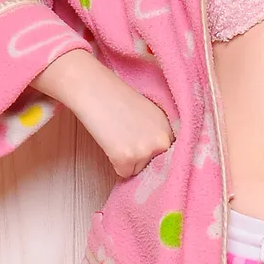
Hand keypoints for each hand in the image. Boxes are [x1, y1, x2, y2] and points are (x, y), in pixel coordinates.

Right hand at [34, 51, 173, 178]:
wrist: (95, 91)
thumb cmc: (116, 97)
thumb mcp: (148, 113)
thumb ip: (156, 133)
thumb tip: (155, 155)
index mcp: (169, 128)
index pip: (168, 154)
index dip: (153, 151)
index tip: (142, 145)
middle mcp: (162, 141)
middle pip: (155, 165)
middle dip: (142, 157)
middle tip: (126, 137)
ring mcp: (145, 152)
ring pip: (138, 170)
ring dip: (127, 159)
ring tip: (117, 135)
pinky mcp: (126, 159)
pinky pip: (123, 173)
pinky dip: (115, 163)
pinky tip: (110, 142)